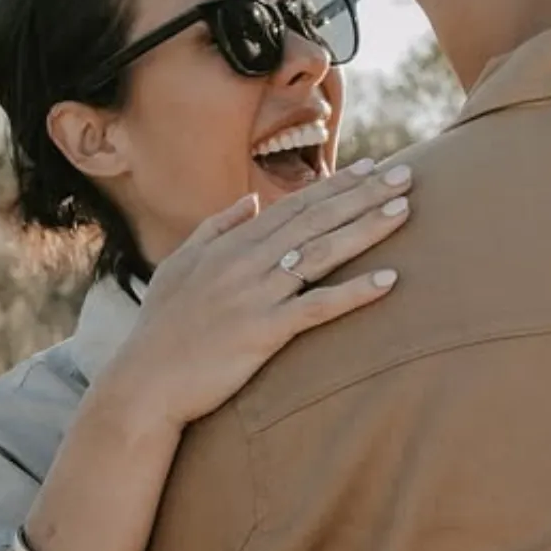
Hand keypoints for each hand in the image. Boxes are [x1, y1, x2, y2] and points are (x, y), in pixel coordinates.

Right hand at [101, 161, 412, 431]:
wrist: (144, 383)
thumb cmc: (161, 327)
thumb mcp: (180, 266)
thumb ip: (216, 229)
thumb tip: (250, 203)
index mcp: (231, 245)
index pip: (294, 207)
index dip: (336, 186)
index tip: (372, 168)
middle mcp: (246, 262)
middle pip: (315, 220)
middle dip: (363, 195)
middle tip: (406, 175)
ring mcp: (255, 295)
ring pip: (321, 254)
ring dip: (365, 230)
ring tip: (404, 211)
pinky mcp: (263, 332)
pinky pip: (317, 308)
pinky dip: (355, 293)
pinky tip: (389, 281)